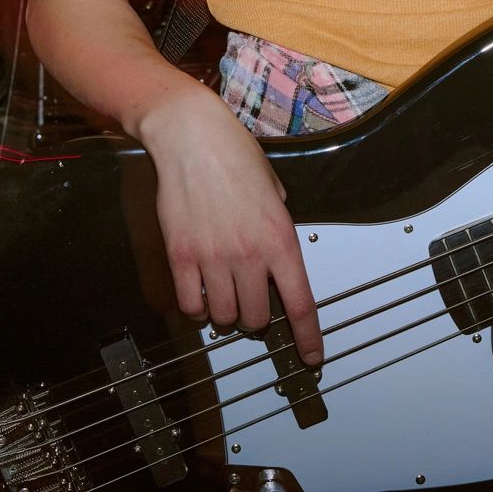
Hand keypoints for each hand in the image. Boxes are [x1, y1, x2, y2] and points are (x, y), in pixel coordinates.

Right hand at [138, 87, 323, 363]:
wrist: (192, 136)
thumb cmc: (234, 154)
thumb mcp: (274, 189)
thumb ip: (278, 225)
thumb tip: (276, 251)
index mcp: (280, 237)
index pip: (300, 304)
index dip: (308, 337)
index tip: (311, 357)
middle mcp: (249, 254)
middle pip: (257, 319)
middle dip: (257, 319)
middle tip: (252, 303)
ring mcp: (213, 258)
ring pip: (223, 317)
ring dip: (226, 314)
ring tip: (224, 295)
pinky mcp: (181, 256)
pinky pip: (190, 305)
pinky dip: (196, 308)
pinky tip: (199, 294)